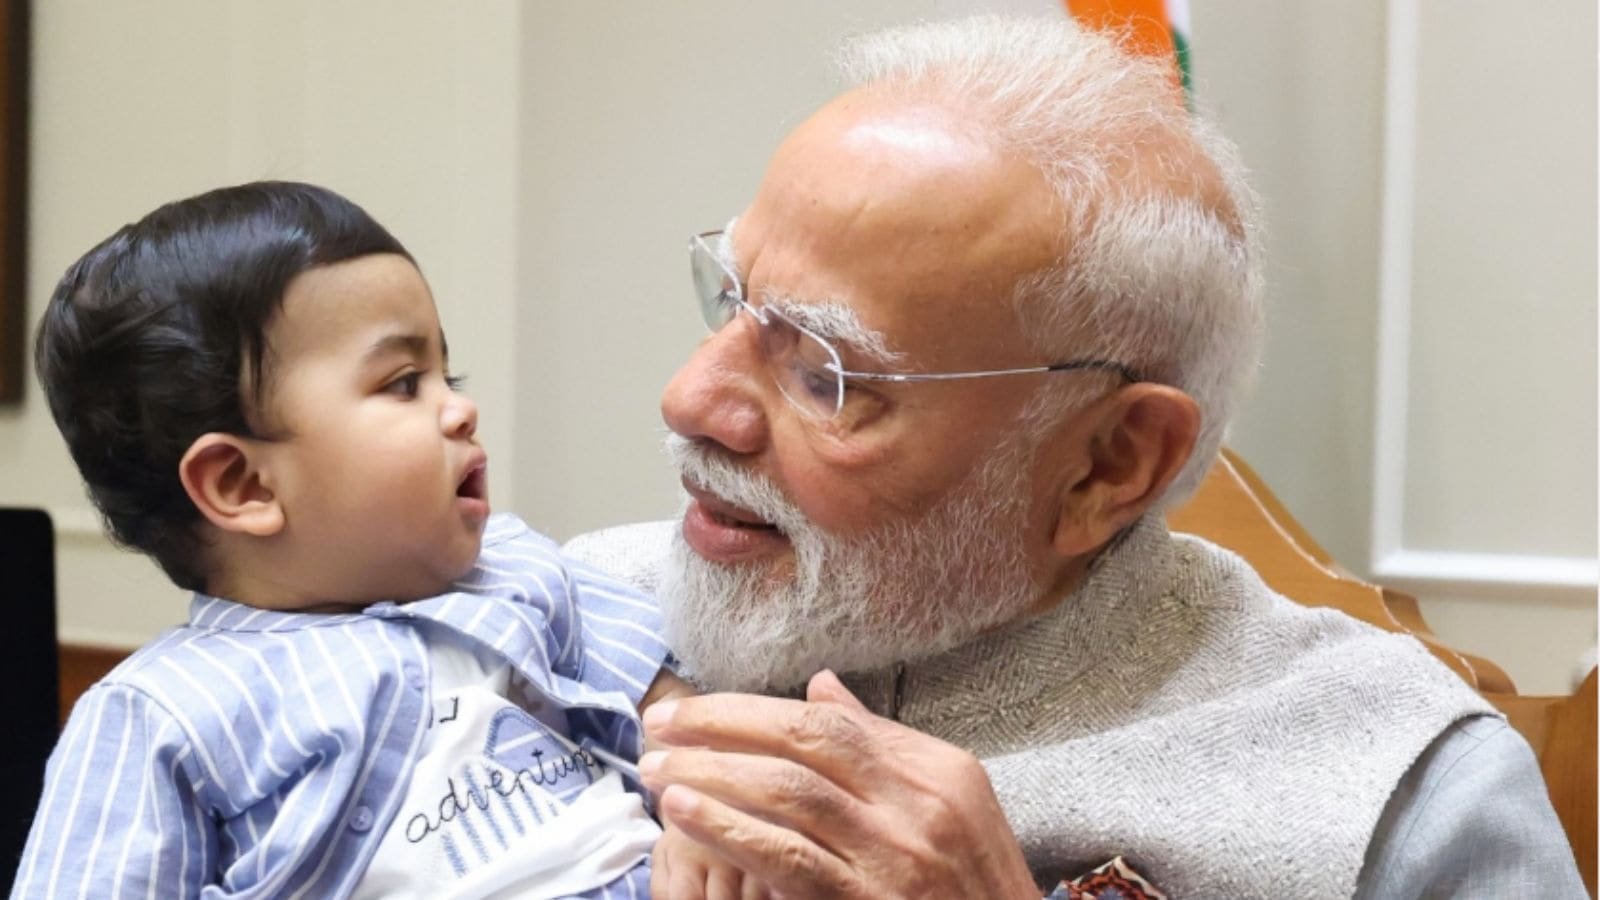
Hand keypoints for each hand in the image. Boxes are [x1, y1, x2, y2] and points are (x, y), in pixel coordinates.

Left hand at [638, 670, 1038, 898]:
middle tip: (659, 723)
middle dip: (721, 724)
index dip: (752, 710)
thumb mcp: (950, 804)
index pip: (829, 721)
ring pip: (788, 791)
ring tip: (656, 769)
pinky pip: (788, 857)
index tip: (694, 710)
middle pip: (804, 740)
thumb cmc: (972, 886)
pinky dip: (729, 829)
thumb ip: (882, 745)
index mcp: (938, 769)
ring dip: (711, 774)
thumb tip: (820, 688)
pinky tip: (685, 815)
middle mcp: (918, 803)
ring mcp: (895, 854)